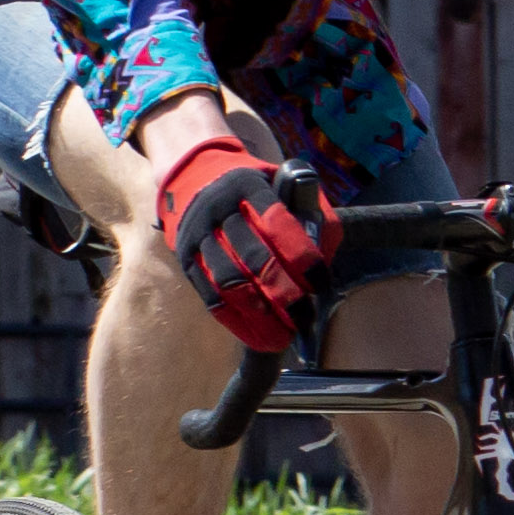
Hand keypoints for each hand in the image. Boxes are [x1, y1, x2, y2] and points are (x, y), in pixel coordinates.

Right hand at [150, 134, 332, 355]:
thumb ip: (312, 214)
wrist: (196, 178)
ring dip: (258, 312)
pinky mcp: (186, 259)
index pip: (277, 221)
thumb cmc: (257, 190)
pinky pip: (208, 294)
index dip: (301, 255)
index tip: (320, 281)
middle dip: (282, 290)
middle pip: (251, 256)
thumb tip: (327, 255)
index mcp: (248, 186)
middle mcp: (218, 209)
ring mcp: (198, 235)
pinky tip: (257, 336)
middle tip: (305, 316)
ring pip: (227, 280)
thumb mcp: (285, 185)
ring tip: (283, 334)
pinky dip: (234, 319)